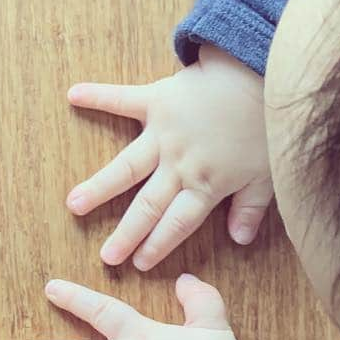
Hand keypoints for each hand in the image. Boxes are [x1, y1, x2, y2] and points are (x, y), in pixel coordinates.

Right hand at [66, 45, 271, 269]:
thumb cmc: (267, 126)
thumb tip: (240, 240)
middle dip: (126, 234)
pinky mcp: (157, 100)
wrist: (262, 75)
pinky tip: (73, 96)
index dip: (159, 245)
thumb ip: (250, 209)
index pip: (178, 224)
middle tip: (105, 256)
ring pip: (126, 167)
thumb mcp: (266, 175)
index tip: (139, 264)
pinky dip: (98, 97)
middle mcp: (179, 164)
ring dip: (99, 187)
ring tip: (74, 204)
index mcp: (206, 184)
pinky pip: (123, 99)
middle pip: (148, 206)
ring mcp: (164, 134)